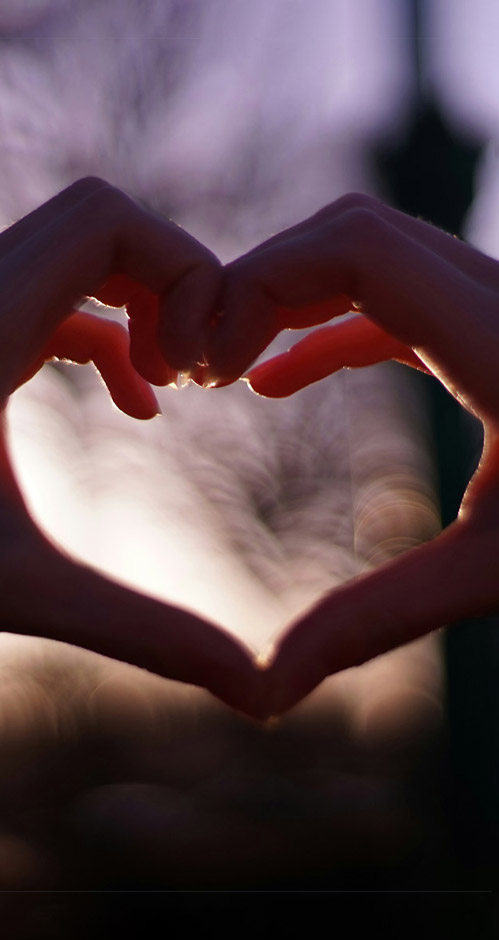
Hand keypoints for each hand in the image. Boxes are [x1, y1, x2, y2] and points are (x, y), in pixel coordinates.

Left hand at [0, 178, 263, 717]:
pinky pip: (55, 297)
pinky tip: (139, 410)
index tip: (202, 375)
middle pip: (99, 221)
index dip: (182, 271)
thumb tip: (255, 693)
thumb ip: (143, 633)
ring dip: (141, 310)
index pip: (104, 220)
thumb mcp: (18, 589)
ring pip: (76, 253)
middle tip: (197, 381)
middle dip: (171, 286)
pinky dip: (109, 333)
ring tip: (175, 394)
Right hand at [206, 193, 498, 712]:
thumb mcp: (495, 575)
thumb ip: (378, 619)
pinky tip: (277, 380)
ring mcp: (497, 308)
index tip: (213, 369)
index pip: (359, 250)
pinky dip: (327, 329)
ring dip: (291, 300)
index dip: (263, 283)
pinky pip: (392, 302)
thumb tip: (270, 691)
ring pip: (373, 257)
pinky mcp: (488, 332)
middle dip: (263, 284)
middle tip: (200, 366)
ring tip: (223, 370)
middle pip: (354, 235)